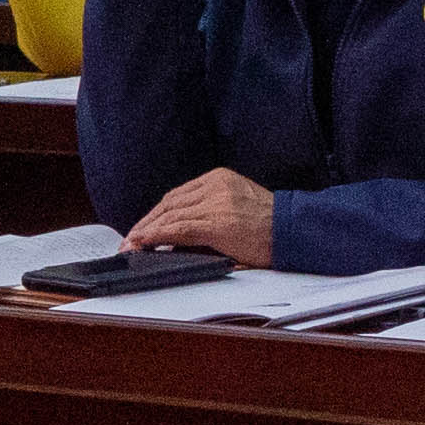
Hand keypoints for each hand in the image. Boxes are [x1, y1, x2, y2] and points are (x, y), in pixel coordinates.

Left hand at [123, 168, 277, 265]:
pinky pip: (180, 228)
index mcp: (219, 178)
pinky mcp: (218, 222)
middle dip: (147, 223)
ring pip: (171, 215)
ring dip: (147, 232)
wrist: (294, 232)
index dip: (156, 213)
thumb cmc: (269, 227)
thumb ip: (208, 213)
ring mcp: (217, 202)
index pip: (178, 195)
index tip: (142, 227)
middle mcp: (215, 185)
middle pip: (170, 203)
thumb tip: (175, 235)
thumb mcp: (236, 207)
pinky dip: (157, 236)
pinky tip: (144, 243)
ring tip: (132, 246)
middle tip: (129, 240)